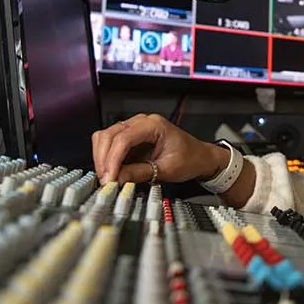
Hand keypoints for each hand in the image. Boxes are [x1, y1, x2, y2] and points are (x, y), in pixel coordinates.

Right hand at [91, 113, 221, 184]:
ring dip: (102, 158)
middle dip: (104, 159)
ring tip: (108, 178)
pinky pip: (111, 144)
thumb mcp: (167, 169)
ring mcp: (134, 128)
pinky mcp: (131, 138)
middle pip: (109, 135)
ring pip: (105, 138)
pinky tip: (112, 172)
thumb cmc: (190, 158)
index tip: (110, 178)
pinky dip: (107, 158)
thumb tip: (118, 179)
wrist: (200, 157)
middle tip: (106, 181)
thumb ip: (141, 173)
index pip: (124, 138)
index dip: (113, 159)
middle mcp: (141, 122)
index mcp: (154, 124)